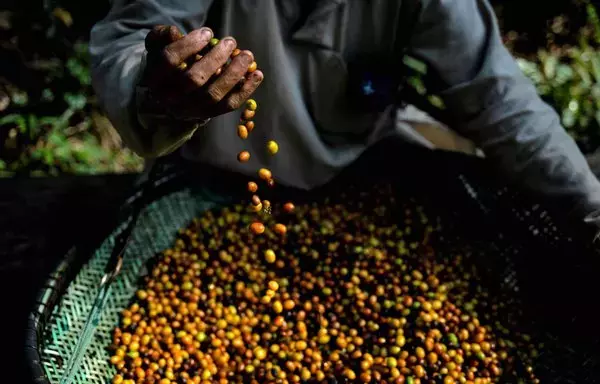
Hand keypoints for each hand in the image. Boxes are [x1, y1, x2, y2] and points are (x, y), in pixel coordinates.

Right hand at [139, 25, 262, 120]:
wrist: (172, 95)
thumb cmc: (168, 65)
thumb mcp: (159, 47)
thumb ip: (163, 37)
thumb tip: (174, 32)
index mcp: (154, 79)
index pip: (170, 60)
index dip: (189, 44)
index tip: (207, 32)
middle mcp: (171, 99)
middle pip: (194, 79)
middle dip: (215, 58)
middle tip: (230, 42)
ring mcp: (191, 110)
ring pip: (214, 94)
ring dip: (234, 73)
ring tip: (247, 55)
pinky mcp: (209, 114)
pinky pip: (229, 105)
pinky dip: (246, 90)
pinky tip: (257, 74)